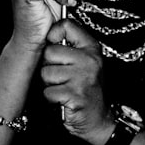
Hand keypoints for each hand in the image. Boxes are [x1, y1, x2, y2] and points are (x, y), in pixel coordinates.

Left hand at [41, 19, 113, 144]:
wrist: (98, 119)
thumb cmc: (86, 89)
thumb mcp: (85, 62)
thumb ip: (70, 45)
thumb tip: (48, 33)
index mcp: (91, 48)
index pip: (66, 25)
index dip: (53, 35)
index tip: (55, 45)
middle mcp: (89, 60)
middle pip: (50, 51)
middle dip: (49, 66)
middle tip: (61, 76)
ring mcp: (83, 77)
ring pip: (46, 73)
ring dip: (50, 84)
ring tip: (63, 88)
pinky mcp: (75, 95)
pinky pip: (48, 92)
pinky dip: (52, 98)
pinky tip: (63, 99)